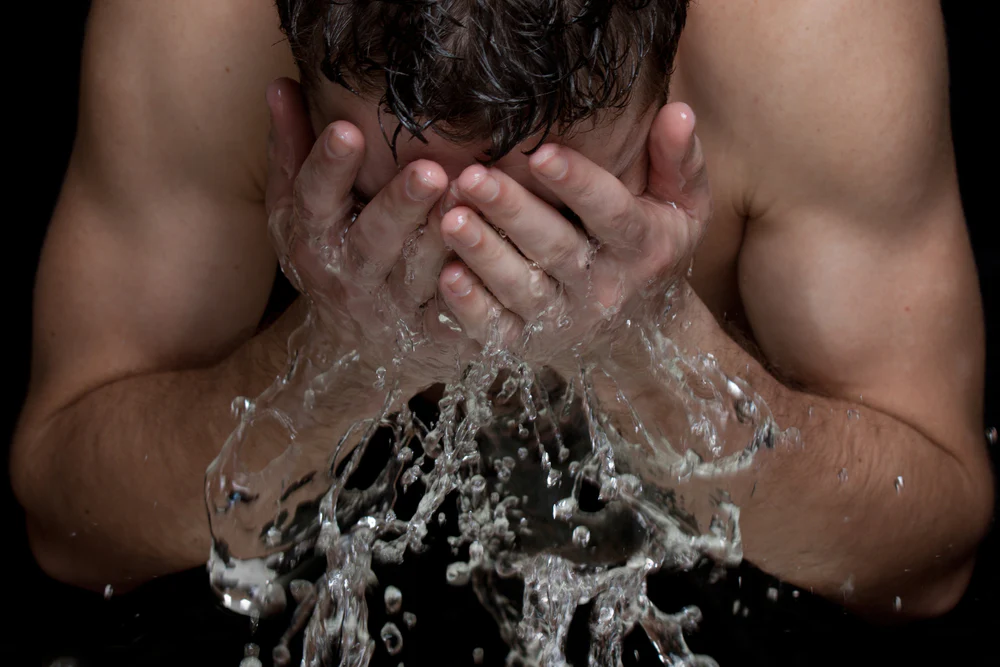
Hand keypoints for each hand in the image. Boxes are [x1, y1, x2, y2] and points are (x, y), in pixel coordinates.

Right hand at [264, 78, 476, 393]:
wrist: (356, 352)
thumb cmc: (333, 258)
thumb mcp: (300, 213)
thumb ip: (293, 152)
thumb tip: (281, 84)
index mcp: (315, 240)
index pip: (315, 200)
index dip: (328, 167)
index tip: (346, 129)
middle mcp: (352, 277)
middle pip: (374, 241)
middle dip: (399, 206)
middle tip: (428, 170)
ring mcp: (394, 311)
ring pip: (421, 276)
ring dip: (445, 241)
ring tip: (469, 199)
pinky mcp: (434, 337)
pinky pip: (456, 319)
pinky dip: (472, 297)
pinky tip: (490, 262)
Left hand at [435, 102, 710, 372]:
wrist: (641, 335)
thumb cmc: (652, 248)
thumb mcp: (682, 207)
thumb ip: (680, 160)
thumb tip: (679, 112)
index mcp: (641, 247)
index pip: (612, 212)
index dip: (579, 183)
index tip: (543, 152)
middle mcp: (603, 288)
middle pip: (556, 248)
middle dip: (513, 211)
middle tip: (473, 177)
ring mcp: (564, 319)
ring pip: (521, 288)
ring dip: (484, 253)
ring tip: (451, 217)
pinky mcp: (529, 342)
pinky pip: (497, 330)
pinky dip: (470, 307)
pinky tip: (446, 275)